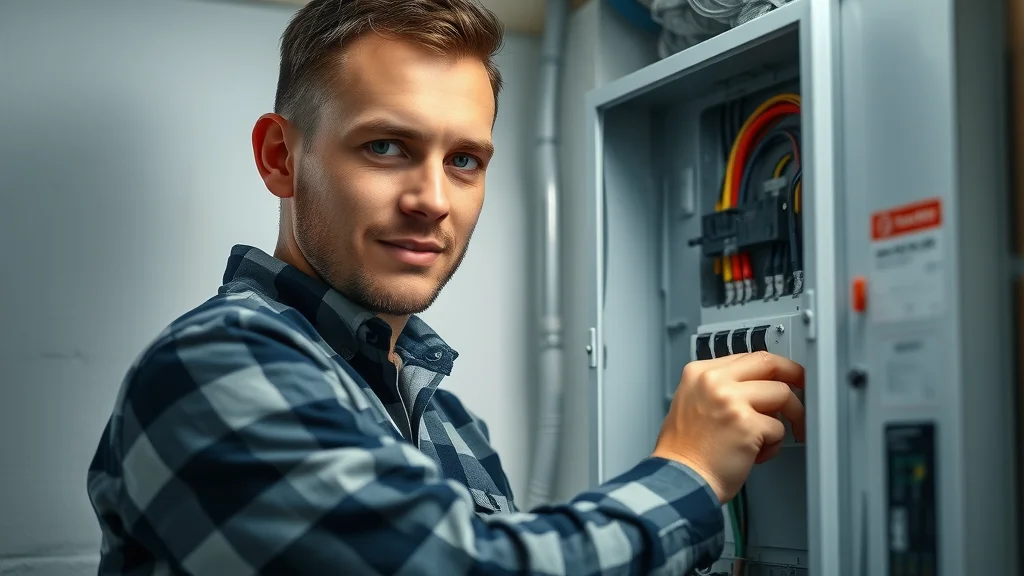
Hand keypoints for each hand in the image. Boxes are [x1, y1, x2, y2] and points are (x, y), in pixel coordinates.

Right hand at [651, 351, 804, 503]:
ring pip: (782, 395)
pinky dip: (772, 446)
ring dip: (785, 420)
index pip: (748, 357)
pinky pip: (779, 428)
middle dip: (795, 375)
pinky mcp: (747, 424)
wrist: (678, 479)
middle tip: (804, 388)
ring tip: (768, 439)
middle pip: (768, 364)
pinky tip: (753, 455)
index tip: (784, 376)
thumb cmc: (685, 452)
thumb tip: (758, 386)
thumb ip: (720, 388)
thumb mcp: (692, 403)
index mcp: (699, 373)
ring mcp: (730, 400)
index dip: (772, 368)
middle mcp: (713, 381)